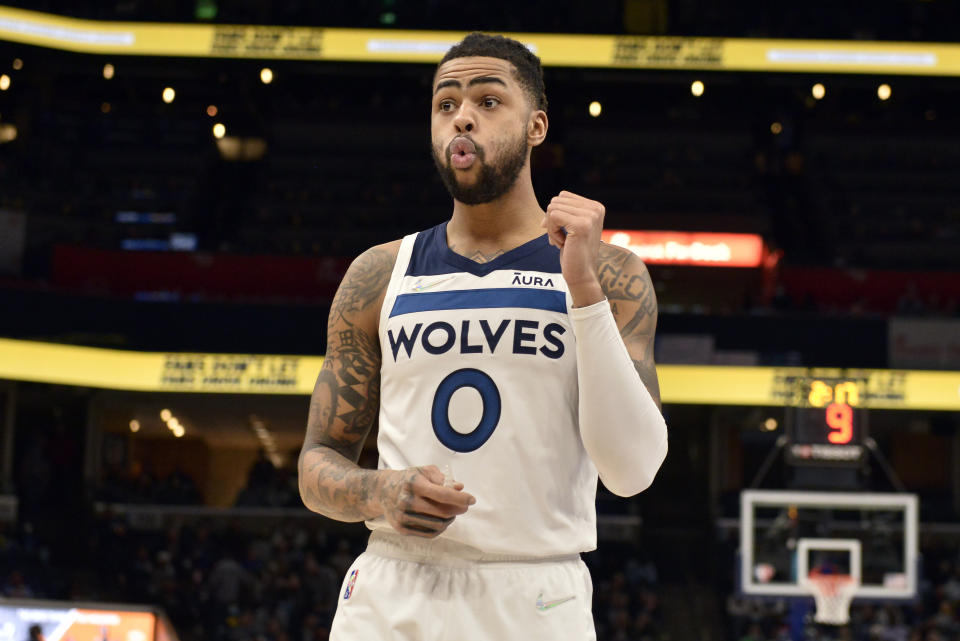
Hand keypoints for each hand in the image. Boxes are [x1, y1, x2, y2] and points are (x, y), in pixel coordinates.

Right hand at [376, 465, 475, 537]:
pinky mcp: (402, 529)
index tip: (472, 500)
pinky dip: (441, 528)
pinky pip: (428, 533)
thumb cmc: (409, 479)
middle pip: (441, 512)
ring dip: (450, 519)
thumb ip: (443, 479)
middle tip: (464, 506)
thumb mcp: (424, 471)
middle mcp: (407, 501)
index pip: (442, 494)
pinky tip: (443, 520)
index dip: (460, 498)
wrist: (383, 491)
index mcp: (414, 483)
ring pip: (437, 525)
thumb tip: (460, 487)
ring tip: (453, 512)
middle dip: (458, 509)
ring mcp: (403, 517)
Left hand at [542, 191, 605, 306]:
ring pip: (552, 208)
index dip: (555, 214)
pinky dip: (552, 232)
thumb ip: (565, 211)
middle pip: (556, 201)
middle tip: (561, 239)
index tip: (562, 232)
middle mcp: (596, 208)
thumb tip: (550, 205)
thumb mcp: (572, 227)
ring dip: (551, 228)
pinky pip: (553, 217)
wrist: (582, 275)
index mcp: (596, 207)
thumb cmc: (574, 252)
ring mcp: (590, 216)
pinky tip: (562, 244)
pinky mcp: (582, 225)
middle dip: (551, 221)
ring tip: (562, 241)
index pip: (563, 196)